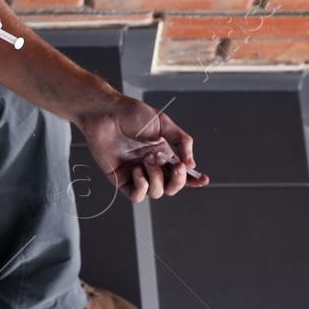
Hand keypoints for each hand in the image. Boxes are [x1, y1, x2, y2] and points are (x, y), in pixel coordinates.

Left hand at [76, 93, 205, 202]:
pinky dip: (141, 187)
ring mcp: (136, 173)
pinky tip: (137, 170)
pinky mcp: (120, 178)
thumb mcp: (163, 123)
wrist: (105, 113)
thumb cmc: (131, 113)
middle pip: (171, 187)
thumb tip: (191, 164)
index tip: (203, 179)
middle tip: (175, 165)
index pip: (181, 173)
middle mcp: (151, 166)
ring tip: (147, 158)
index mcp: (163, 153)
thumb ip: (181, 141)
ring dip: (156, 178)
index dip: (193, 180)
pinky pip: (136, 195)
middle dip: (177, 180)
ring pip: (156, 193)